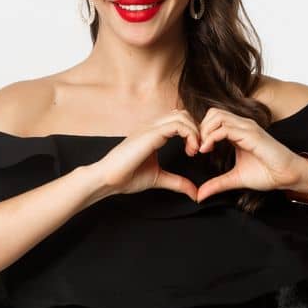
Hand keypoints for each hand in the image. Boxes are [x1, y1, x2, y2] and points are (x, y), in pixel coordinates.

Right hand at [90, 110, 204, 199]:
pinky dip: (190, 135)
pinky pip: (177, 125)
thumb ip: (178, 182)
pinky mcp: (150, 134)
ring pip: (182, 116)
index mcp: (153, 133)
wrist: (107, 179)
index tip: (196, 151)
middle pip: (183, 114)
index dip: (193, 132)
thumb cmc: (127, 177)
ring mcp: (150, 128)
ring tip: (195, 150)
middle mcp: (152, 126)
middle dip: (197, 129)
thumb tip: (195, 193)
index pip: (179, 120)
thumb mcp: (160, 178)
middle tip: (200, 149)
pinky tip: (190, 151)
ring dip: (195, 132)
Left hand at [192, 105, 307, 202]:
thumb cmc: (267, 173)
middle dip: (199, 128)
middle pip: (212, 113)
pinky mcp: (251, 134)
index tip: (195, 150)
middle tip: (195, 148)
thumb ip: (217, 184)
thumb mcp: (235, 178)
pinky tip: (207, 150)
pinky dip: (211, 137)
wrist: (287, 175)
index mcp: (239, 131)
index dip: (201, 132)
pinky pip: (225, 128)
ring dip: (204, 131)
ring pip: (216, 116)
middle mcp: (242, 125)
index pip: (213, 120)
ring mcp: (247, 127)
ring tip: (201, 149)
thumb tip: (199, 195)